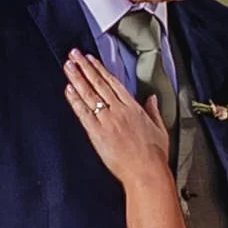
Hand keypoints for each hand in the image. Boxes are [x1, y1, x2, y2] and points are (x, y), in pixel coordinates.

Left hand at [64, 49, 169, 185]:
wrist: (147, 172)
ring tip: (68, 65)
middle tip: (74, 54)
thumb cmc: (154, 155)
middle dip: (85, 67)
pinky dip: (75, 100)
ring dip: (77, 78)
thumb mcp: (160, 128)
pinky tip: (68, 89)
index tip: (91, 59)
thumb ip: (153, 110)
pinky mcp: (98, 133)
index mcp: (133, 108)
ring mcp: (107, 121)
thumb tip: (151, 98)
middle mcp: (119, 111)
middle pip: (98, 84)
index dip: (100, 69)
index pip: (113, 83)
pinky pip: (84, 113)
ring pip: (89, 94)